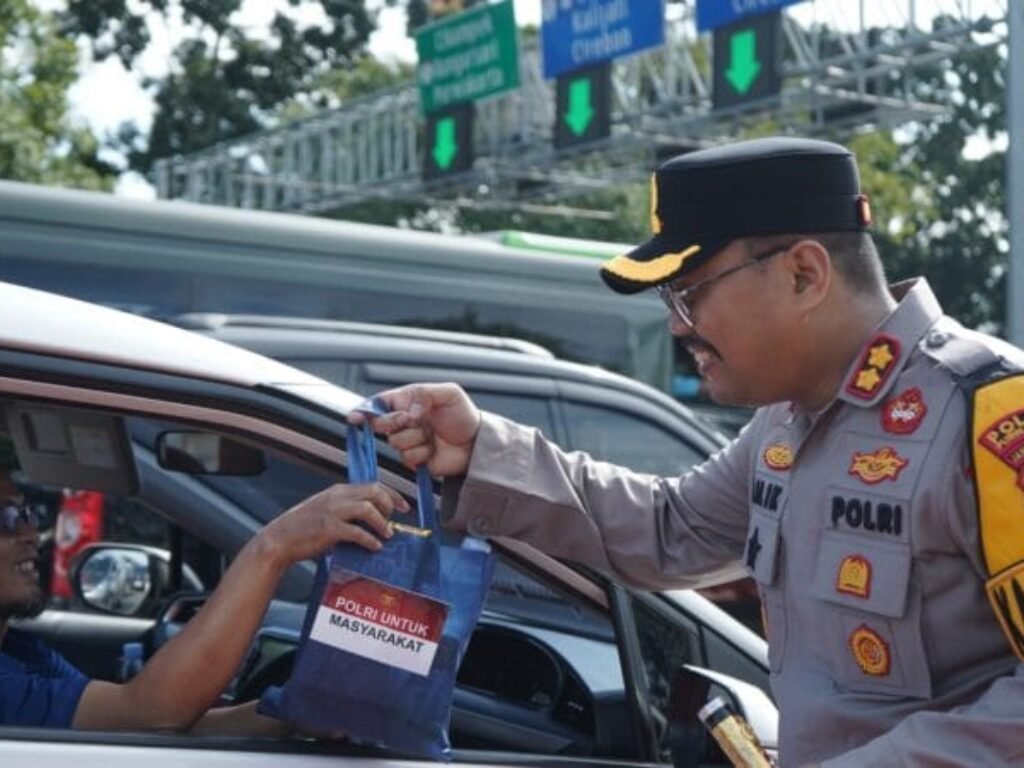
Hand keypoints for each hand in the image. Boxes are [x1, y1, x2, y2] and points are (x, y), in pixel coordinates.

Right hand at [258, 483, 407, 568]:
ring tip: (386, 534)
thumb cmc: (304, 528)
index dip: (392, 495)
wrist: (280, 539)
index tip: (404, 506)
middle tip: (393, 522)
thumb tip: (373, 520)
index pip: (373, 485)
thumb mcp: (327, 510)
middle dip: (389, 506)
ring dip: (382, 522)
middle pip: (374, 492)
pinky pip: (357, 532)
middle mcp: (337, 497)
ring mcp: (332, 512)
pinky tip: (374, 547)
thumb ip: (347, 511)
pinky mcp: (328, 529)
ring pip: (367, 509)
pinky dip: (370, 540)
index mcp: (338, 491)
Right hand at [348, 383, 480, 476]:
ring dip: (417, 439)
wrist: (476, 443)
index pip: (378, 404)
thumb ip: (425, 394)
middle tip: (416, 420)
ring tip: (432, 435)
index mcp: (407, 401)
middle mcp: (404, 421)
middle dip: (397, 422)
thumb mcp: (449, 393)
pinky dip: (422, 454)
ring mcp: (408, 441)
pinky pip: (408, 458)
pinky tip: (433, 449)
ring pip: (395, 443)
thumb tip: (408, 410)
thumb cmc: (464, 416)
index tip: (356, 417)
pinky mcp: (414, 460)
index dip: (364, 410)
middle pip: (381, 424)